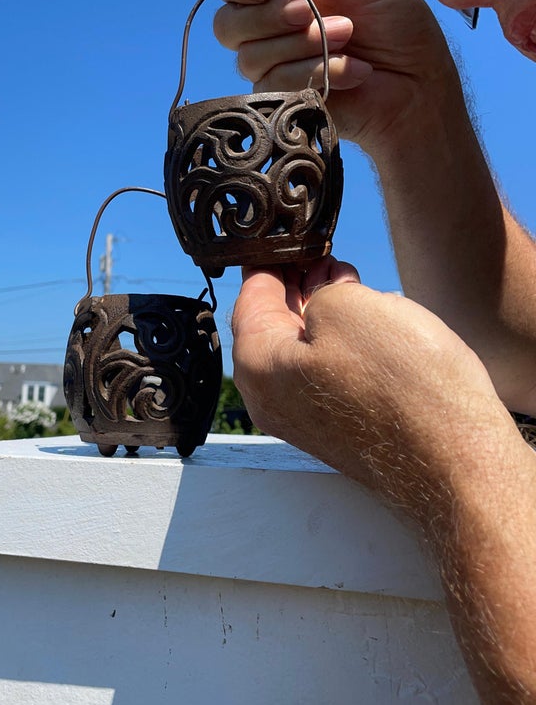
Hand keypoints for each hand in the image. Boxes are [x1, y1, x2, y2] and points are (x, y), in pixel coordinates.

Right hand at [213, 0, 459, 154]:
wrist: (420, 81)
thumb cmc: (397, 25)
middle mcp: (268, 32)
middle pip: (227, 25)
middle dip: (269, 16)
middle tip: (309, 12)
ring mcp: (274, 70)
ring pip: (251, 57)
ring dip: (306, 43)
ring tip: (350, 37)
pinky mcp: (284, 104)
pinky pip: (278, 85)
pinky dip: (321, 71)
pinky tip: (356, 71)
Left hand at [231, 258, 513, 512]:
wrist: (456, 460)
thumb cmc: (401, 385)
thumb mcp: (347, 305)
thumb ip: (317, 290)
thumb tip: (319, 297)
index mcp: (257, 364)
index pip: (249, 298)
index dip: (272, 264)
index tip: (287, 243)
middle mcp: (271, 398)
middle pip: (272, 326)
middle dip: (298, 288)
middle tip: (325, 261)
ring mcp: (305, 420)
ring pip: (302, 350)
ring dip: (324, 314)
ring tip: (350, 285)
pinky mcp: (339, 430)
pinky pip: (329, 374)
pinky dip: (343, 344)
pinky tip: (369, 326)